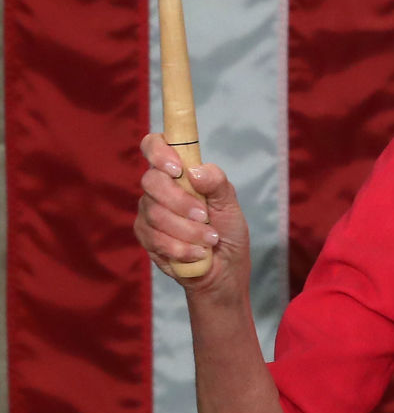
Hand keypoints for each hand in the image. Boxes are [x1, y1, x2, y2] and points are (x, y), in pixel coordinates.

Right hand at [134, 133, 250, 292]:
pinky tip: (198, 252)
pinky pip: (155, 238)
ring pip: (155, 214)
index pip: (154, 146)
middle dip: (180, 201)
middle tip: (204, 216)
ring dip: (188, 230)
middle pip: (151, 181)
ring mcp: (148, 212)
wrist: (224, 267)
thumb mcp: (229, 204)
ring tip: (210, 239)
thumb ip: (217, 183)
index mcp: (179, 172)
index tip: (176, 169)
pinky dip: (181, 247)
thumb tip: (195, 171)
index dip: (158, 152)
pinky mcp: (146, 237)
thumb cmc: (226, 229)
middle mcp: (159, 188)